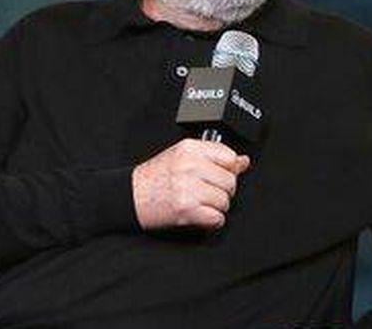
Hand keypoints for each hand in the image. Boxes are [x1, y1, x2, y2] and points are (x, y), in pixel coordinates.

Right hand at [132, 139, 249, 229]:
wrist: (128, 196)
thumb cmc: (154, 177)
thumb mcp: (182, 157)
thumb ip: (213, 157)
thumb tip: (243, 161)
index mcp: (190, 149)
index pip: (230, 157)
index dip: (228, 170)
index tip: (219, 175)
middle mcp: (190, 166)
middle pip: (230, 181)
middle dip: (223, 191)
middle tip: (207, 193)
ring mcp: (188, 188)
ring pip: (225, 201)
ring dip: (216, 207)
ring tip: (200, 203)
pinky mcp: (186, 209)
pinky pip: (216, 218)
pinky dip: (212, 221)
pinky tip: (201, 215)